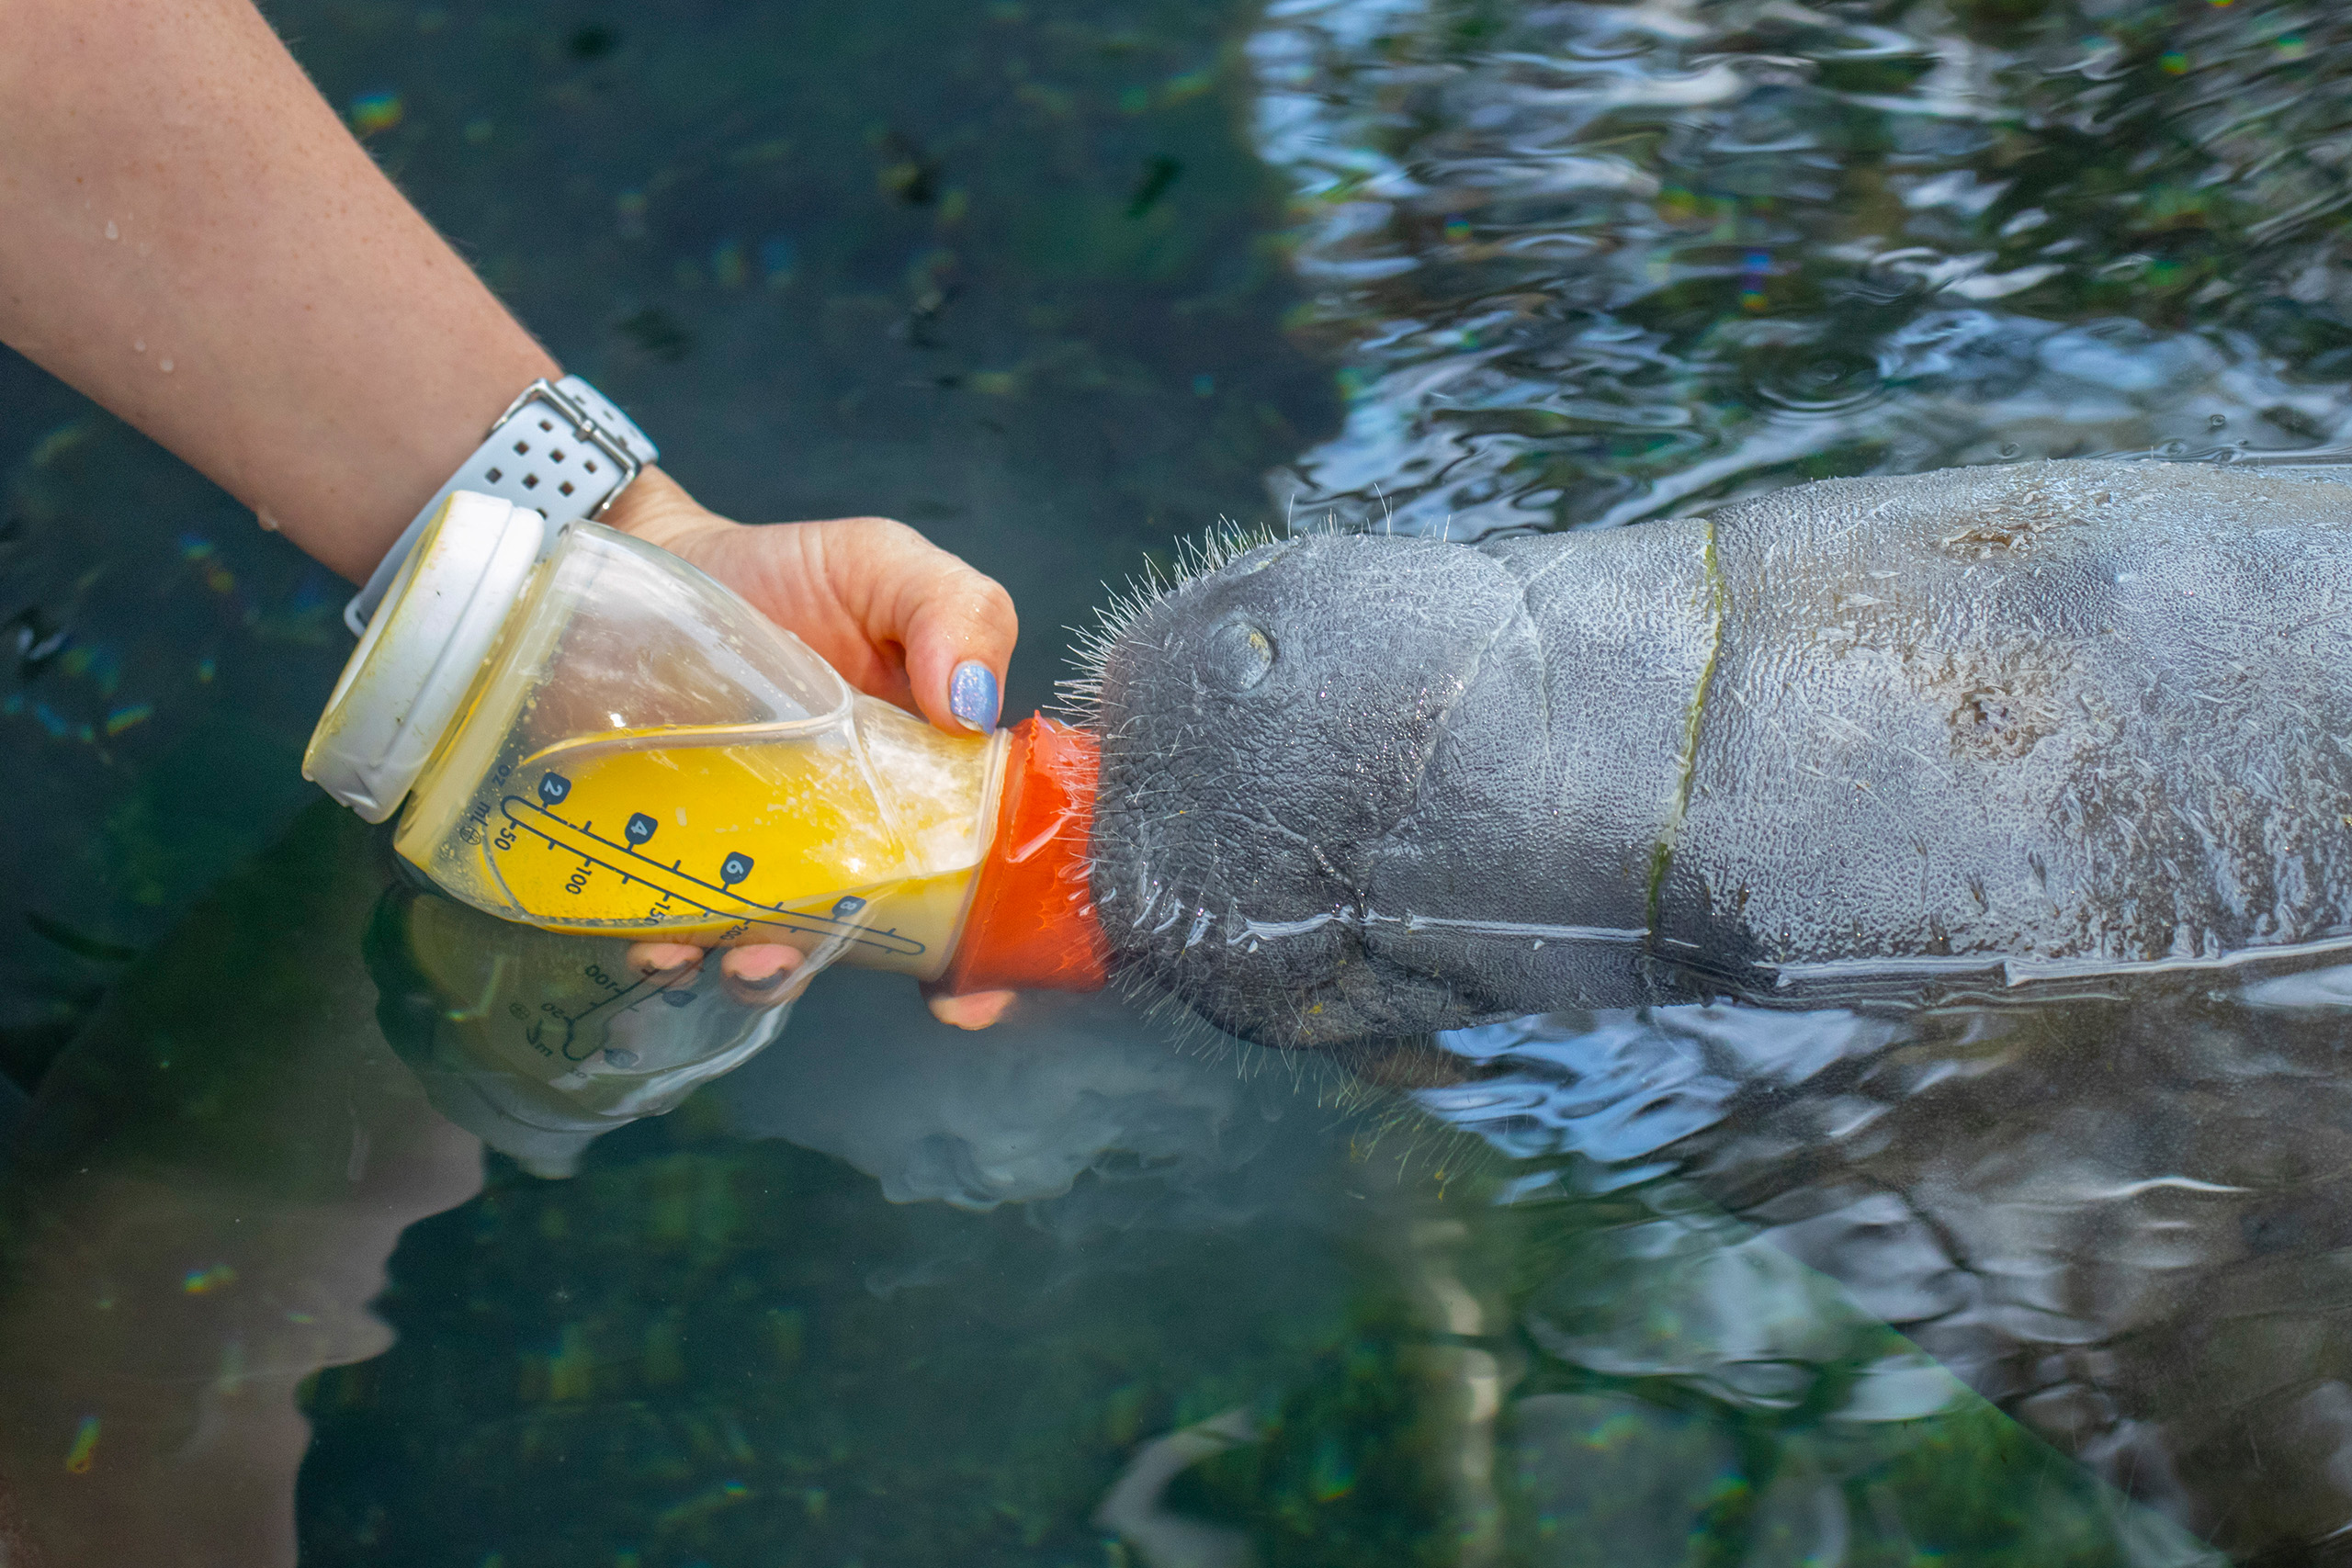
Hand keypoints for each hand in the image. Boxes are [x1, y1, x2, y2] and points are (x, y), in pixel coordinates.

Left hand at [602, 469, 1020, 1026]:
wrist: (662, 557)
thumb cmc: (788, 572)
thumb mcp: (888, 568)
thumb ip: (958, 613)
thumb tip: (975, 706)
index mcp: (925, 787)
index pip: (975, 885)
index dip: (981, 956)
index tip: (970, 997)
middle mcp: (850, 841)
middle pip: (881, 942)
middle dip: (877, 981)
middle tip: (856, 976)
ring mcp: (759, 860)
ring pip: (775, 949)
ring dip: (768, 972)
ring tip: (752, 955)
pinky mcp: (673, 859)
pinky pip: (673, 928)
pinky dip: (670, 949)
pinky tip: (661, 939)